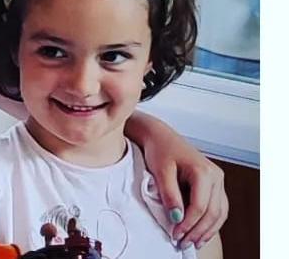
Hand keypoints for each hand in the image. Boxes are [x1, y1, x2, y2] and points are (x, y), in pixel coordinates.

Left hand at [141, 125, 227, 247]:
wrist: (160, 136)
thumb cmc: (160, 150)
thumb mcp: (160, 171)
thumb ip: (169, 194)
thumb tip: (176, 217)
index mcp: (204, 171)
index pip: (200, 206)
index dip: (188, 223)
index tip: (175, 234)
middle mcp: (216, 176)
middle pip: (213, 212)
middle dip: (198, 231)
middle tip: (182, 243)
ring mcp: (218, 181)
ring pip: (219, 213)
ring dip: (207, 230)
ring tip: (193, 243)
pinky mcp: (214, 185)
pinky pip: (217, 208)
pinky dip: (210, 222)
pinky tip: (200, 233)